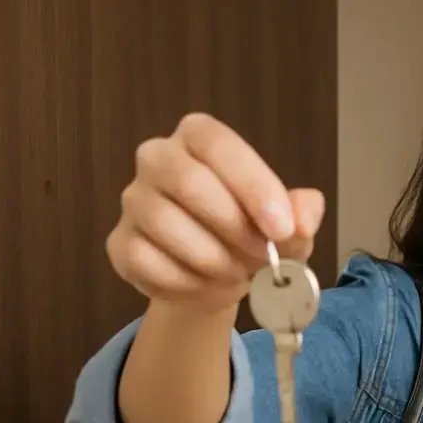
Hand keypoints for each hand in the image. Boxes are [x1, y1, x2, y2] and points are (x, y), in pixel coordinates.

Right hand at [107, 112, 324, 311]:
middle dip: (235, 228)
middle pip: (189, 182)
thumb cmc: (252, 234)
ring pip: (166, 224)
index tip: (282, 228)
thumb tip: (302, 219)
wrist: (216, 276)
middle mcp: (158, 158)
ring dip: (213, 259)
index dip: (253, 185)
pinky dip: (187, 282)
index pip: (218, 144)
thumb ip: (301, 213)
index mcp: (198, 138)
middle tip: (265, 258)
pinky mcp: (120, 243)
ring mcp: (133, 200)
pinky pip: (148, 262)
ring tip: (240, 273)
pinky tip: (209, 285)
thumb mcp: (287, 223)